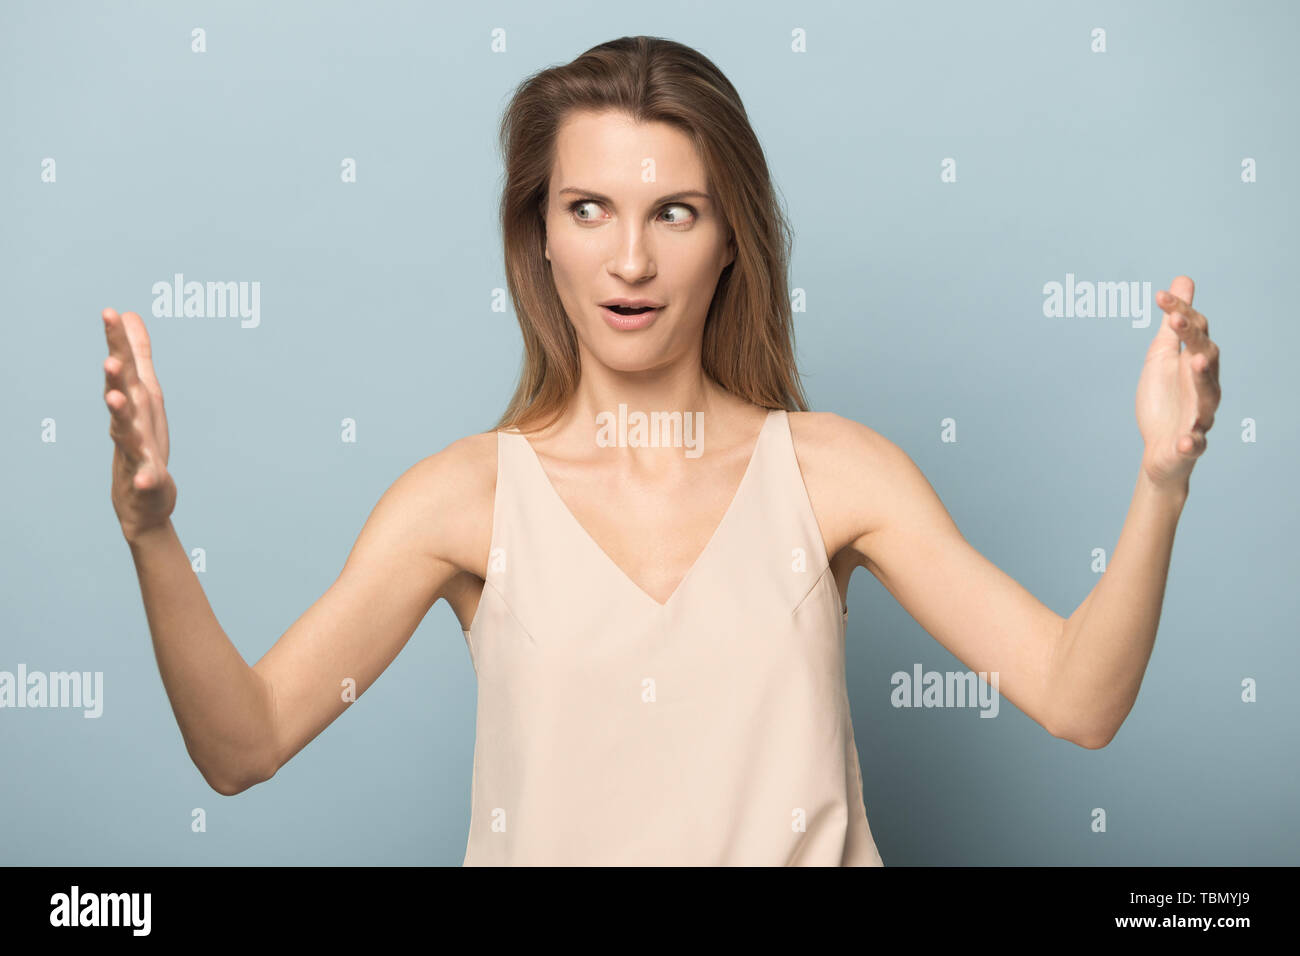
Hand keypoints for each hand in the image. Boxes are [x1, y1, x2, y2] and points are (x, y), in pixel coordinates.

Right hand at [102, 308, 175, 539]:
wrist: (141, 496)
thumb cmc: (142, 438)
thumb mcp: (144, 392)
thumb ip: (137, 354)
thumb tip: (129, 314)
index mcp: (132, 401)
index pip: (122, 367)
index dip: (116, 340)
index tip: (110, 311)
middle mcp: (128, 422)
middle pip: (120, 395)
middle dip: (114, 377)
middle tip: (110, 357)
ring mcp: (135, 450)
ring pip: (124, 432)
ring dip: (120, 416)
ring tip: (115, 400)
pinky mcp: (147, 477)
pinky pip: (146, 477)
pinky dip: (144, 477)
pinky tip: (144, 478)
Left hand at [1136, 276, 1220, 492]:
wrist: (1162, 448)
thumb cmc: (1165, 398)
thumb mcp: (1163, 355)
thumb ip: (1174, 323)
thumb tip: (1182, 280)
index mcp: (1196, 362)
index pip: (1194, 332)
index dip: (1179, 313)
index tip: (1160, 296)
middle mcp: (1205, 385)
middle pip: (1205, 357)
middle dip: (1193, 339)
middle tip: (1176, 321)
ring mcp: (1201, 414)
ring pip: (1209, 395)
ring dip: (1202, 378)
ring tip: (1194, 363)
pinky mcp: (1192, 443)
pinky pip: (1196, 442)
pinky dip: (1193, 441)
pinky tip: (1187, 439)